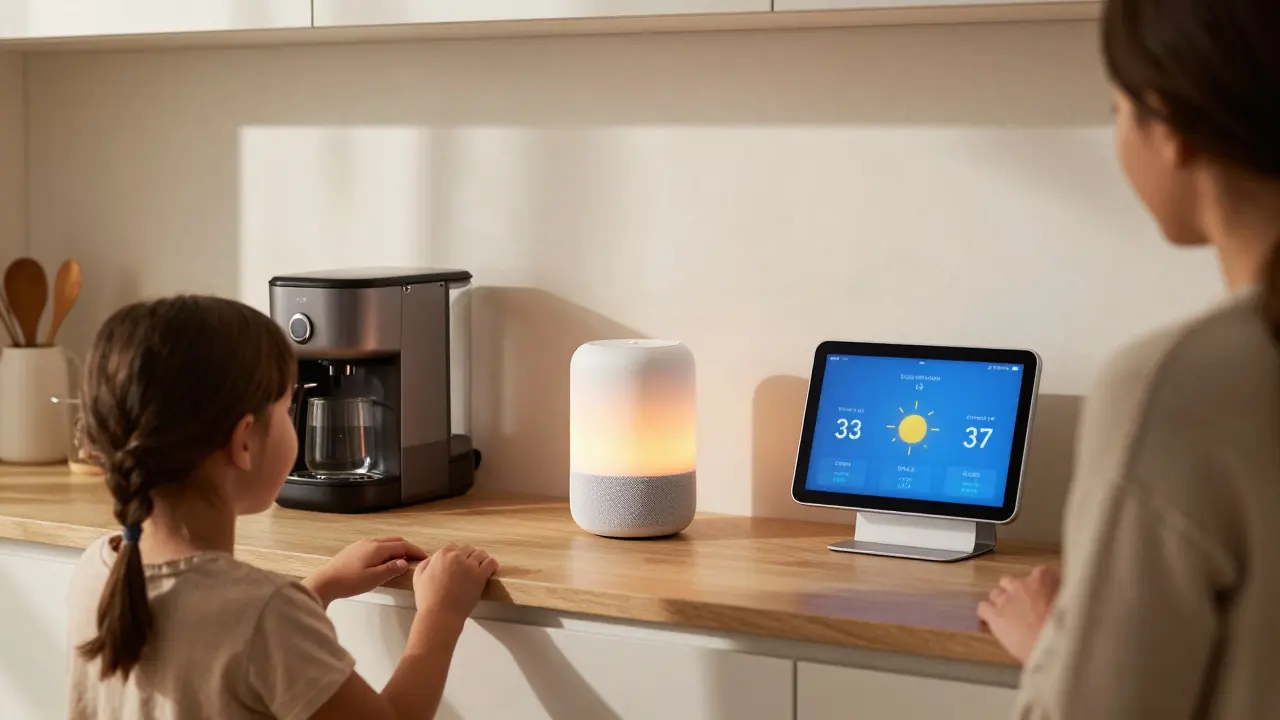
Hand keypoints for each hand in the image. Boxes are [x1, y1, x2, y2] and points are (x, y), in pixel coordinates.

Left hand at [304, 537, 427, 607]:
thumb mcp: (373, 578)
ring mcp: (362, 544)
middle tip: (415, 560)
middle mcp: (370, 542)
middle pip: (395, 540)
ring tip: (402, 561)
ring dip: (397, 549)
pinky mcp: (355, 549)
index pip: (403, 545)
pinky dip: (386, 550)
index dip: (415, 551)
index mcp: (377, 548)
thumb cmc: (348, 582)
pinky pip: (376, 545)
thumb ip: (391, 569)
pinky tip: (384, 561)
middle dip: (408, 548)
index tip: (425, 557)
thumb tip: (405, 562)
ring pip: (385, 542)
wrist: (325, 581)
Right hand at [412, 543, 499, 623]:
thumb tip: (432, 559)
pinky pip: (491, 563)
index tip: (458, 562)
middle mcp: (456, 557)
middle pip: (467, 549)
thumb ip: (425, 564)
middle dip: (468, 556)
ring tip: (481, 566)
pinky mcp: (480, 575)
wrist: (440, 615)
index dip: (456, 555)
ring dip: (481, 559)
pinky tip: (490, 569)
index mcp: (441, 555)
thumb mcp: (418, 577)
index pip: (453, 547)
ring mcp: (469, 565)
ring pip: (480, 553)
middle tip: (470, 565)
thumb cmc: (428, 600)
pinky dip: (492, 564)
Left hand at [977, 564, 1060, 663]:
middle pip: (1011, 582)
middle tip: (1025, 608)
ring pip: (996, 593)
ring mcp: (1005, 599)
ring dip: (1001, 602)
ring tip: (1009, 617)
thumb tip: (1063, 597)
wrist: (1054, 646)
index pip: (1040, 573)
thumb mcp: (1074, 605)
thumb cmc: (1070, 628)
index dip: (1041, 585)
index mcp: (1043, 579)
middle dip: (1016, 593)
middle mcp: (1021, 584)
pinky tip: (992, 622)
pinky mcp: (994, 615)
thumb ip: (1065, 596)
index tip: (1046, 595)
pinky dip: (987, 613)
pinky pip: (983, 608)